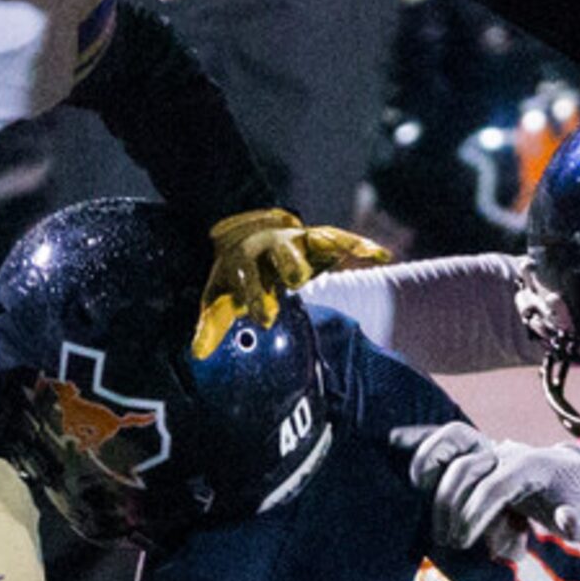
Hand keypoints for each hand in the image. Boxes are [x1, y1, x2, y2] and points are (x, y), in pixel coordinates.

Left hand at [199, 207, 391, 357]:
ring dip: (331, 247)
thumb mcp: (217, 294)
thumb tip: (197, 354)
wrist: (240, 226)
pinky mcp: (315, 237)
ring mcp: (295, 239)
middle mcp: (271, 246)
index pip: (249, 278)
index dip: (255, 296)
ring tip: (359, 255)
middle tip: (296, 280)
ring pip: (315, 240)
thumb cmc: (232, 271)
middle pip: (283, 254)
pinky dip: (360, 246)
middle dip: (289, 265)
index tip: (262, 318)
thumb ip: (211, 324)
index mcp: (244, 260)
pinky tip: (382, 256)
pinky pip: (340, 239)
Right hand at [393, 422, 579, 549]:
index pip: (494, 486)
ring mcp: (493, 449)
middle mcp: (508, 452)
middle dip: (450, 503)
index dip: (475, 514)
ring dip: (429, 460)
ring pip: (453, 438)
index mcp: (532, 466)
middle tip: (446, 539)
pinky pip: (447, 440)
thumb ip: (577, 521)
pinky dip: (423, 442)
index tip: (461, 542)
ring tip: (415, 489)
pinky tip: (394, 442)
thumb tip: (566, 522)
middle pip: (466, 468)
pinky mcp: (481, 453)